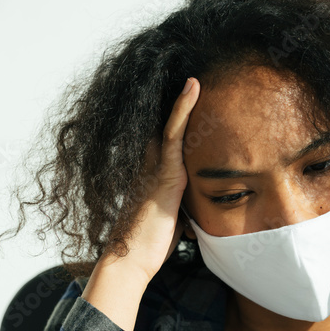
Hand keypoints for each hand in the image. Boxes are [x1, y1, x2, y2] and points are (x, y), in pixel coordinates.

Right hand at [99, 77, 200, 281]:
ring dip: (183, 97)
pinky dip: (183, 108)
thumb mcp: (172, 225)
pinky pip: (174, 132)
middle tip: (194, 71)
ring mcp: (156, 166)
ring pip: (171, 123)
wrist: (132, 260)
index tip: (191, 94)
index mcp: (153, 175)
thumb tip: (192, 222)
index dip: (178, 117)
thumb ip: (181, 214)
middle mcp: (151, 164)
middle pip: (167, 125)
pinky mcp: (164, 172)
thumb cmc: (150, 248)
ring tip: (197, 69)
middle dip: (179, 101)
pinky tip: (193, 86)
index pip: (167, 140)